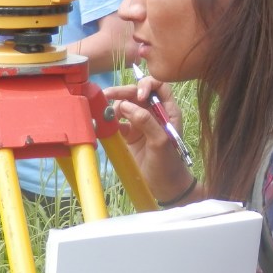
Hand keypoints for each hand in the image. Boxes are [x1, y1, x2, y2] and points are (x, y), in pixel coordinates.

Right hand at [105, 79, 192, 198]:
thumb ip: (146, 121)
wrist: (164, 187)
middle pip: (138, 94)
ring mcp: (141, 124)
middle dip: (123, 92)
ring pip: (126, 106)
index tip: (138, 96)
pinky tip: (103, 123)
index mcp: (168, 110)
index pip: (159, 86)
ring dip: (114, 106)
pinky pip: (118, 122)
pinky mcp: (129, 135)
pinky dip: (109, 121)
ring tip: (105, 112)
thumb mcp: (160, 141)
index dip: (147, 85)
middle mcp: (154, 113)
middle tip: (106, 94)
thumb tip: (126, 105)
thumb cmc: (168, 163)